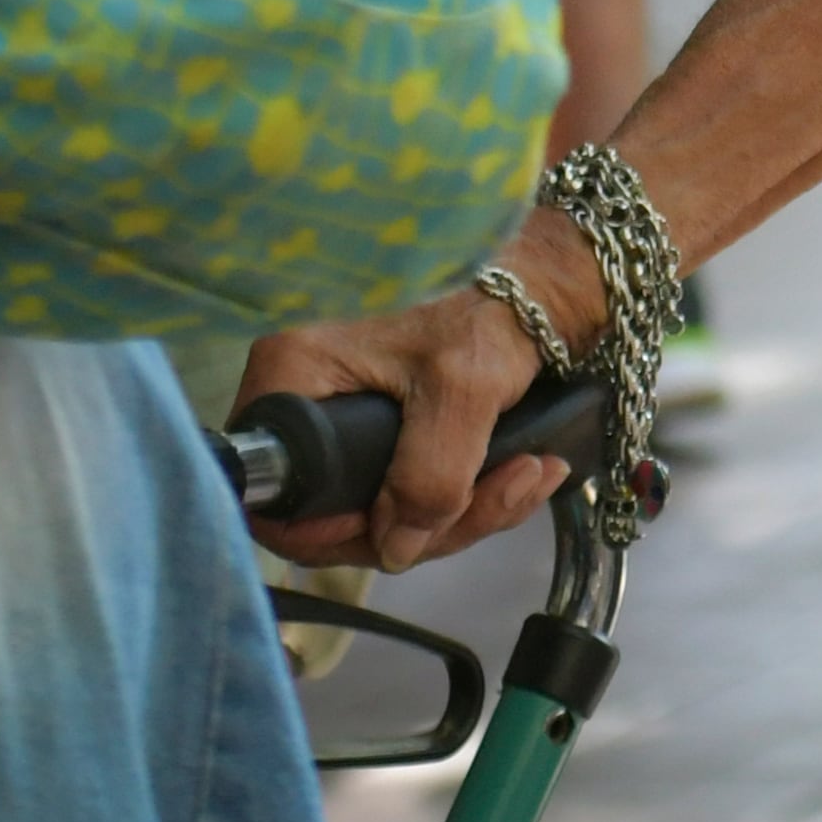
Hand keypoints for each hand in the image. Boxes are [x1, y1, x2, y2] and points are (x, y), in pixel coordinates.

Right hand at [233, 207, 597, 571]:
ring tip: (530, 475)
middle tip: (503, 496)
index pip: (278, 493)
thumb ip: (429, 475)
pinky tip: (525, 471)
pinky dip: (470, 491)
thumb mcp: (463, 386)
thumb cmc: (493, 301)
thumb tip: (397, 549)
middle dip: (429, 524)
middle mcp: (309, 397)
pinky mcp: (389, 426)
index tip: (401, 532)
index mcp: (297, 372)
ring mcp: (348, 414)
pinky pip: (414, 486)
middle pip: (341, 511)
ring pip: (387, 507)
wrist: (543, 272)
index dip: (333, 531)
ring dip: (464, 510)